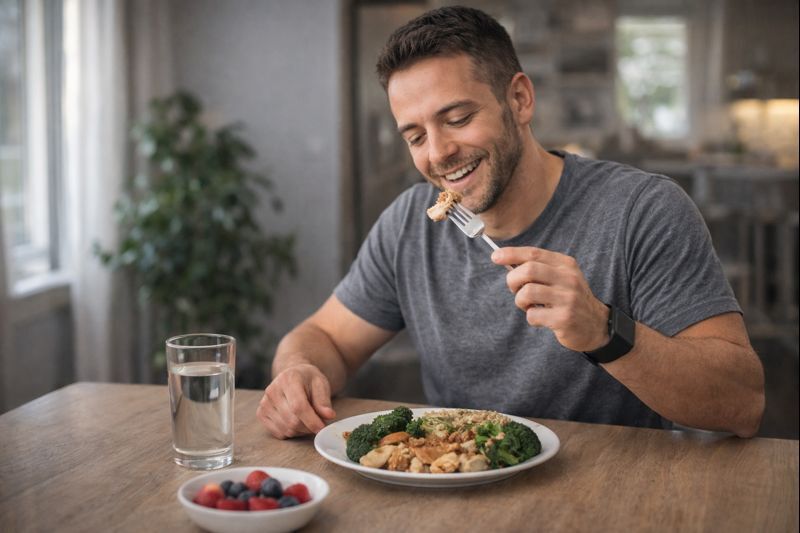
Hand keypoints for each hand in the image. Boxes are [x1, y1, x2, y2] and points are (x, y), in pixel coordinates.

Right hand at [257, 363, 336, 438]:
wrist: (292, 376)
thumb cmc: (308, 380)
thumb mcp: (320, 383)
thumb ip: (324, 400)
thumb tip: (329, 415)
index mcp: (288, 379)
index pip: (298, 406)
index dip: (311, 420)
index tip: (322, 428)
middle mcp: (272, 390)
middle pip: (292, 420)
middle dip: (308, 427)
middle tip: (318, 422)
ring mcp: (264, 402)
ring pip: (286, 429)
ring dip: (301, 431)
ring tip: (308, 419)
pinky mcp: (261, 413)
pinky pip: (279, 433)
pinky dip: (291, 432)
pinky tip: (296, 421)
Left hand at [492, 246, 609, 351]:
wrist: (596, 326)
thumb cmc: (569, 299)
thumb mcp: (560, 278)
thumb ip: (538, 269)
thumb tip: (506, 261)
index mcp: (566, 265)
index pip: (534, 253)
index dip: (511, 253)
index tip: (495, 256)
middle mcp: (569, 278)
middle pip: (528, 270)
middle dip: (513, 280)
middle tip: (515, 290)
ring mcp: (568, 298)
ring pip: (527, 293)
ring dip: (521, 301)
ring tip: (530, 306)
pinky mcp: (564, 318)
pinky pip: (533, 315)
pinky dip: (531, 317)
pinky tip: (542, 319)